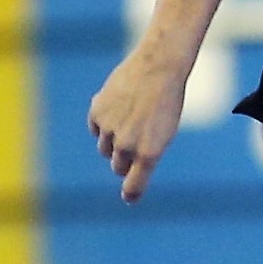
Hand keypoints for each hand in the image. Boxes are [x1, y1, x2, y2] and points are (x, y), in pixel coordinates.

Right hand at [88, 51, 190, 201]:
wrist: (159, 66)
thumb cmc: (167, 101)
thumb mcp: (164, 132)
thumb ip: (146, 153)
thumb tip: (125, 170)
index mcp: (149, 152)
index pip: (134, 186)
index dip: (131, 193)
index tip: (130, 196)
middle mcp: (127, 145)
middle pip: (118, 166)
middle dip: (124, 159)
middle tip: (135, 141)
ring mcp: (110, 129)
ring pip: (105, 149)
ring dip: (113, 141)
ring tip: (129, 119)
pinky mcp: (97, 113)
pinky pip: (95, 128)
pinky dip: (103, 122)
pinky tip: (118, 107)